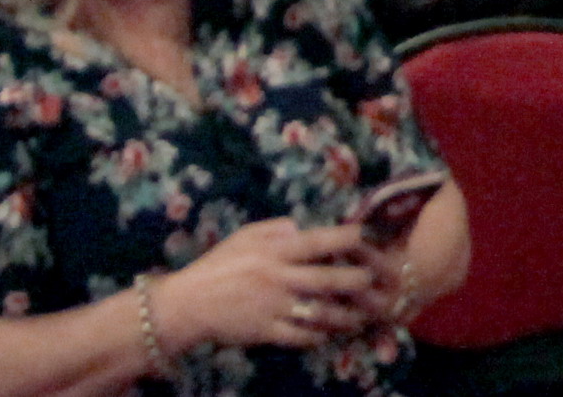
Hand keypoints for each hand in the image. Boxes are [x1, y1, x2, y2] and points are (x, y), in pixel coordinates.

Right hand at [160, 217, 384, 349]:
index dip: (346, 238)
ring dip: (345, 314)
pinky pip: (301, 335)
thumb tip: (303, 227)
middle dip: (356, 280)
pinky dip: (318, 335)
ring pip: (320, 312)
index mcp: (274, 252)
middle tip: (373, 279)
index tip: (369, 235)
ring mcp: (275, 307)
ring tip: (361, 314)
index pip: (317, 242)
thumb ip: (276, 229)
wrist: (189, 303)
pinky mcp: (267, 332)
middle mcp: (279, 278)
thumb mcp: (244, 236)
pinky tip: (329, 333)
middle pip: (327, 279)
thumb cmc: (218, 265)